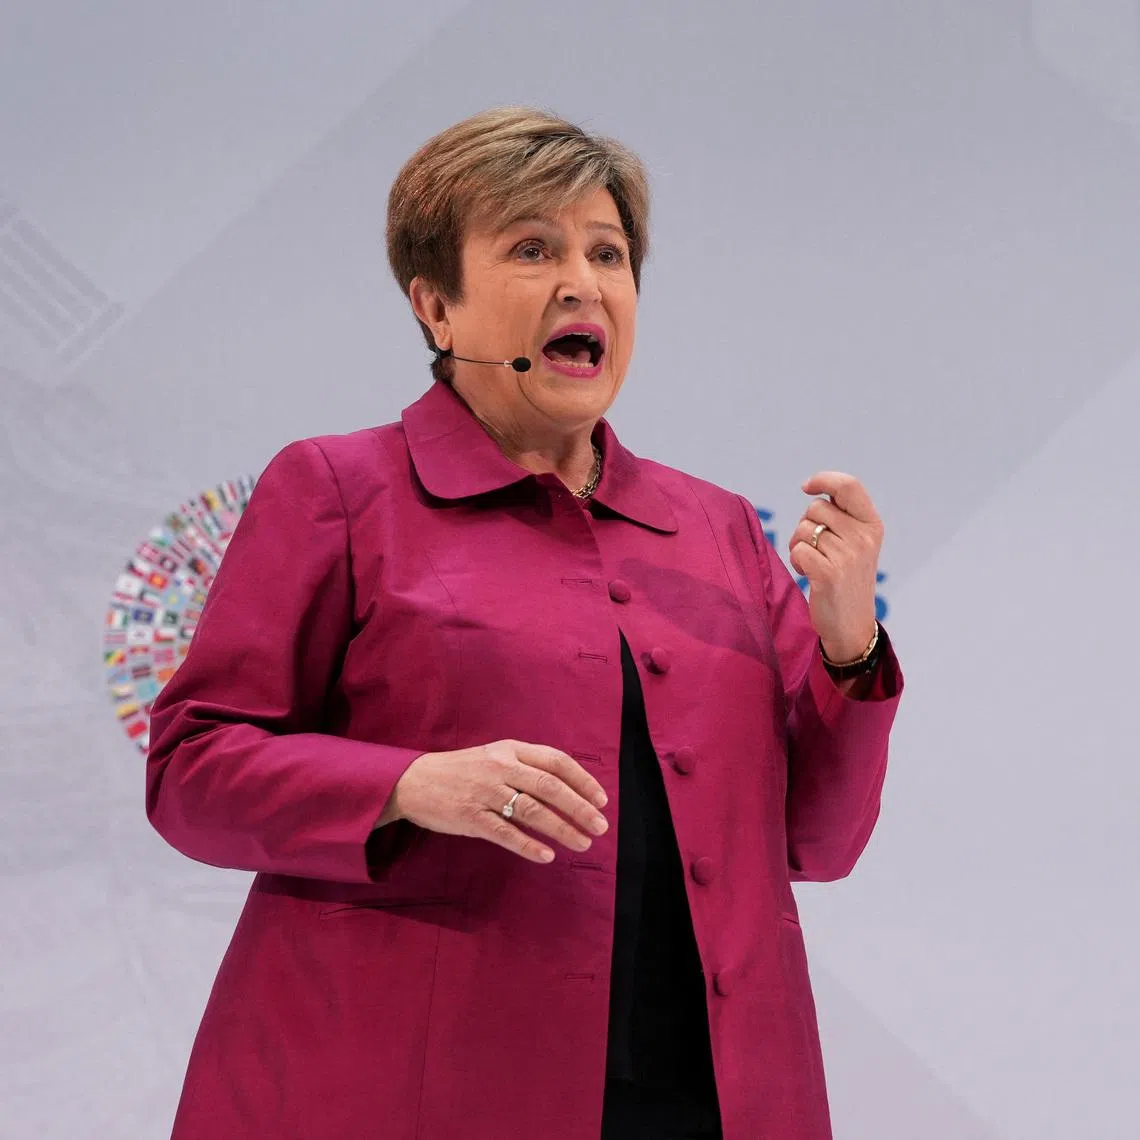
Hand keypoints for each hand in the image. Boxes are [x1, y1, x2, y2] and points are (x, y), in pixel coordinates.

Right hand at [381, 740, 608, 863]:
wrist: (413, 781)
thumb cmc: (462, 770)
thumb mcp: (495, 756)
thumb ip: (526, 766)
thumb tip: (567, 788)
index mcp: (510, 750)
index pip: (555, 761)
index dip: (582, 780)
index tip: (601, 800)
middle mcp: (500, 767)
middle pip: (549, 786)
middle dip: (579, 807)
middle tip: (600, 826)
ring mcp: (485, 792)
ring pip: (532, 811)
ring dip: (561, 828)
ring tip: (582, 842)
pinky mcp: (470, 817)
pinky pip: (505, 833)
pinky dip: (528, 845)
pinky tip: (547, 856)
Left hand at [788, 471, 882, 662]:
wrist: (851, 624)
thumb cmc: (846, 579)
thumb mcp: (856, 543)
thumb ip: (842, 516)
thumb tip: (815, 487)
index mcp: (872, 525)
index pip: (849, 486)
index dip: (824, 479)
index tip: (806, 486)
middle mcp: (864, 537)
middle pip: (816, 508)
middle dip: (806, 525)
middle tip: (815, 548)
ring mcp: (848, 555)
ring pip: (804, 529)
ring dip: (799, 545)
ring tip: (813, 563)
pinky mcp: (829, 573)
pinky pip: (798, 549)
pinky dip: (796, 560)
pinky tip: (808, 574)